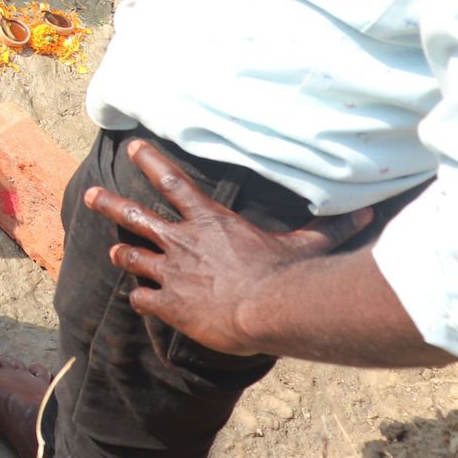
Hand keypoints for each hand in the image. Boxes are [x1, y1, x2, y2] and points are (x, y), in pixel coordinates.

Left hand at [84, 140, 374, 355]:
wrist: (267, 311)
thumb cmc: (288, 275)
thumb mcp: (309, 245)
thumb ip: (331, 227)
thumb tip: (367, 211)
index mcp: (210, 221)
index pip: (172, 182)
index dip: (150, 162)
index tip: (131, 146)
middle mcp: (182, 242)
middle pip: (136, 216)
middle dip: (110, 203)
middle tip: (90, 194)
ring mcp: (172, 273)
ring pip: (131, 257)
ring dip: (122, 253)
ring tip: (113, 252)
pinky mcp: (169, 305)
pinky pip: (144, 299)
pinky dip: (142, 299)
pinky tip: (140, 301)